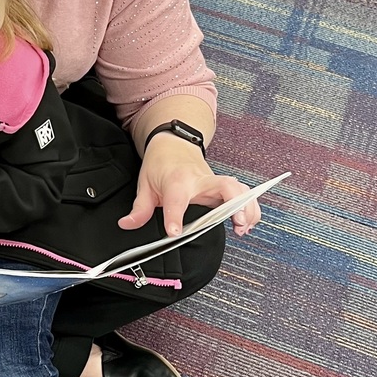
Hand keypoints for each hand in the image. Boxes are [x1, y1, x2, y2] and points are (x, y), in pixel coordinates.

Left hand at [117, 133, 260, 236]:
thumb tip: (126, 225)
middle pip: (225, 186)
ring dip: (248, 209)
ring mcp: (215, 182)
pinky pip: (244, 195)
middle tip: (236, 223)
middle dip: (235, 204)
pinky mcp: (224, 186)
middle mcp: (201, 180)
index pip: (177, 199)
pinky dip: (251, 209)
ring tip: (243, 228)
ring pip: (240, 190)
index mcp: (177, 180)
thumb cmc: (161, 164)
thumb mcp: (145, 185)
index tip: (174, 232)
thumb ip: (139, 209)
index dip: (175, 217)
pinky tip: (248, 224)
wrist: (173, 144)